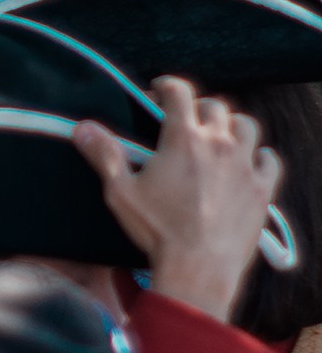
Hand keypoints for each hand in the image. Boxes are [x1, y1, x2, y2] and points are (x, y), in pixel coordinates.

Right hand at [74, 76, 280, 321]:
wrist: (198, 266)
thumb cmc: (157, 229)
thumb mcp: (120, 192)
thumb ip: (104, 155)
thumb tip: (83, 128)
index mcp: (183, 139)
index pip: (180, 93)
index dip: (168, 86)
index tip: (160, 91)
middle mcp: (219, 144)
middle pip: (215, 107)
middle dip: (198, 108)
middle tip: (185, 121)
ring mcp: (244, 165)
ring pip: (246, 126)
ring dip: (231, 125)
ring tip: (218, 137)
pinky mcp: (262, 188)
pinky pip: (269, 159)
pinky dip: (258, 155)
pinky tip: (248, 162)